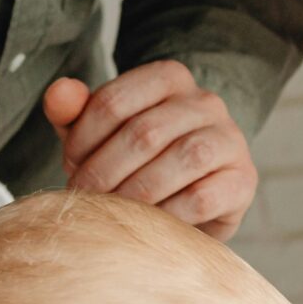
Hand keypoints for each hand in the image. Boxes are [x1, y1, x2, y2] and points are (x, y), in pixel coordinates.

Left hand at [47, 63, 256, 237]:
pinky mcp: (243, 180)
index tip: (71, 166)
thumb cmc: (138, 161)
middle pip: (145, 132)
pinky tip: (148, 225)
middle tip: (83, 198)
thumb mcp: (100, 134)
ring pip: (182, 159)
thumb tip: (59, 93)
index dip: (82, 139)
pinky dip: (168, 215)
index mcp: (169, 78)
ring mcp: (230, 139)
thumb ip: (75, 112)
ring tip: (113, 213)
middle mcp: (206, 101)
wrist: (191, 200)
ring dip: (136, 193)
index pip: (114, 101)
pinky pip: (203, 197)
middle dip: (105, 171)